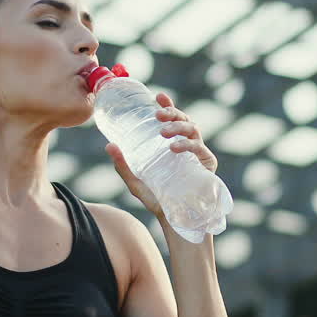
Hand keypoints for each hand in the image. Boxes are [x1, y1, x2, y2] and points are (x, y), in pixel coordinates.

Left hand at [106, 93, 217, 218]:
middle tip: (157, 115)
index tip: (157, 96)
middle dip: (172, 113)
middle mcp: (187, 146)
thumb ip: (123, 165)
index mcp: (173, 145)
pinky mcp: (207, 165)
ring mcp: (199, 154)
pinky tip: (174, 147)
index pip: (172, 120)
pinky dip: (187, 144)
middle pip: (184, 120)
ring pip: (193, 129)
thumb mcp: (136, 181)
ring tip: (163, 132)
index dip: (167, 105)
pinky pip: (199, 148)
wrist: (175, 221)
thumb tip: (108, 145)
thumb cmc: (158, 200)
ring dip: (178, 126)